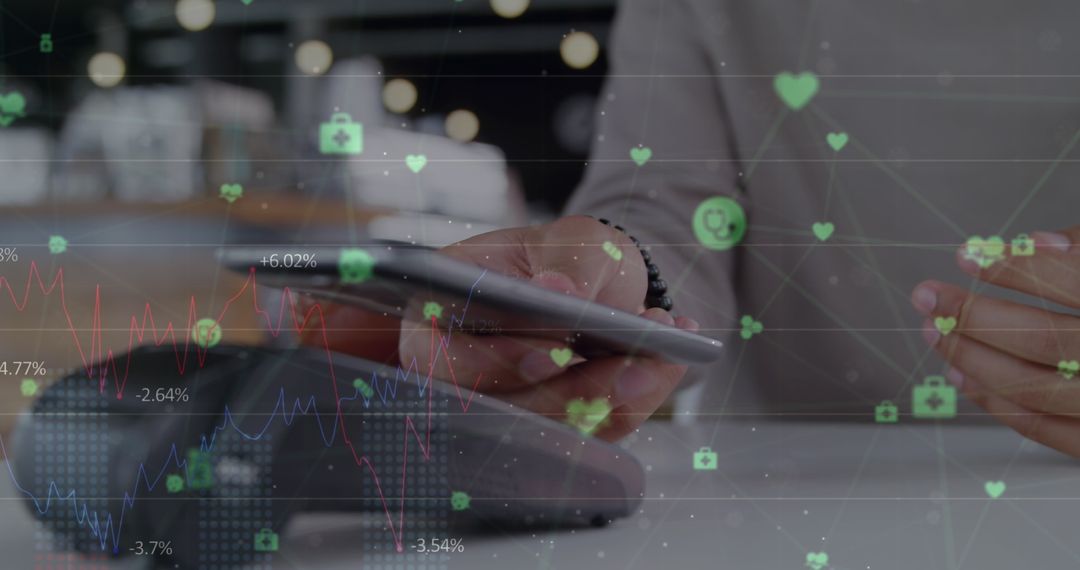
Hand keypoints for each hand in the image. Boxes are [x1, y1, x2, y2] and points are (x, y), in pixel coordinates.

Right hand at [305, 216, 697, 440]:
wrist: (600, 286)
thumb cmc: (568, 257)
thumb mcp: (572, 241)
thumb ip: (565, 264)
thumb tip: (555, 294)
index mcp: (441, 314)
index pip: (440, 355)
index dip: (493, 363)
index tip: (553, 353)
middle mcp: (463, 372)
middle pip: (499, 410)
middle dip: (572, 392)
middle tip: (632, 367)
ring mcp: (507, 407)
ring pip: (550, 430)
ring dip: (611, 401)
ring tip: (658, 363)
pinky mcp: (554, 430)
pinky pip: (590, 436)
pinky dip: (632, 405)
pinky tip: (663, 367)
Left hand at [911, 229, 1079, 455]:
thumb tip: (1037, 244)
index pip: (1079, 282)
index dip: (1019, 268)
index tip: (970, 254)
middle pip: (1048, 341)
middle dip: (976, 316)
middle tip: (930, 295)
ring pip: (1038, 389)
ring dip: (974, 359)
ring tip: (936, 332)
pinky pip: (1047, 430)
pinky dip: (998, 403)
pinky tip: (964, 375)